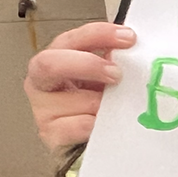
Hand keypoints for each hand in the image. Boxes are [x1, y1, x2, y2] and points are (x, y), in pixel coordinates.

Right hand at [24, 22, 135, 151]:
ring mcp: (43, 109)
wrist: (94, 141)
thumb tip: (134, 53)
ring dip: (100, 104)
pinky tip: (106, 124)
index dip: (99, 34)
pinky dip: (94, 124)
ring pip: (71, 100)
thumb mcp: (106, 79)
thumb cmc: (99, 105)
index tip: (128, 38)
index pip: (72, 39)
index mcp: (58, 59)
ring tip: (118, 109)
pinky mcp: (51, 135)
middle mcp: (44, 82)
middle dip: (86, 65)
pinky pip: (76, 126)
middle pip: (50, 63)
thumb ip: (114, 63)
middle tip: (116, 74)